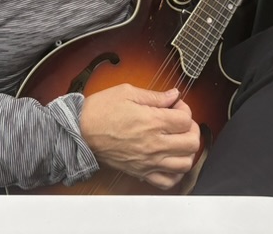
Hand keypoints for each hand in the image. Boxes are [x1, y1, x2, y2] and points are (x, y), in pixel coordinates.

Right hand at [79, 84, 200, 189]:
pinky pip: (168, 181)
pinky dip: (176, 173)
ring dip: (187, 151)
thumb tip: (174, 95)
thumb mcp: (127, 92)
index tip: (175, 106)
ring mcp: (149, 161)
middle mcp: (154, 144)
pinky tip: (171, 160)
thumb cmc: (100, 110)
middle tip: (180, 122)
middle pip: (191, 143)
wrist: (80, 131)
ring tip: (178, 140)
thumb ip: (155, 95)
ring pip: (185, 163)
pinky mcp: (142, 172)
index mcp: (152, 121)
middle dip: (191, 129)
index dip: (185, 109)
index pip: (186, 119)